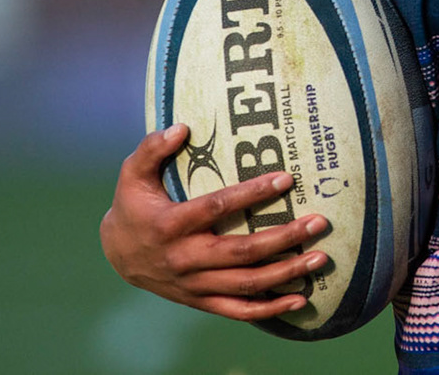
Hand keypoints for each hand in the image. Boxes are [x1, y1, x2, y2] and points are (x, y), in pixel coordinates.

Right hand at [99, 123, 329, 322]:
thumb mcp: (132, 174)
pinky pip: (239, 311)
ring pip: (247, 283)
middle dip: (284, 238)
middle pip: (242, 251)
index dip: (252, 194)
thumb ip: (152, 148)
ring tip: (320, 257)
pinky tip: (300, 298)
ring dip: (287, 273)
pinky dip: (271, 309)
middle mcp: (185, 258)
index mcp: (170, 225)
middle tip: (318, 222)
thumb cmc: (132, 206)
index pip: (217, 207)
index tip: (286, 179)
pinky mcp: (201, 301)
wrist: (117, 255)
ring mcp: (194, 284)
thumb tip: (182, 127)